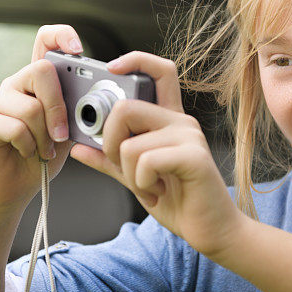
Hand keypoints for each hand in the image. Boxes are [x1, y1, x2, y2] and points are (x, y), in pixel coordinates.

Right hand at [0, 24, 80, 207]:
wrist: (16, 188)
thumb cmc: (43, 155)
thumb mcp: (68, 129)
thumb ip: (76, 109)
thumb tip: (91, 99)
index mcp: (38, 81)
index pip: (45, 40)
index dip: (61, 36)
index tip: (77, 49)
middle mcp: (16, 84)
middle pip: (41, 71)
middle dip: (58, 107)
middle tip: (61, 134)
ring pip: (31, 107)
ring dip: (44, 136)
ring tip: (43, 150)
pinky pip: (16, 128)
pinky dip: (29, 146)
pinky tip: (27, 153)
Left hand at [69, 51, 243, 257]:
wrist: (213, 231)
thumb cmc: (180, 202)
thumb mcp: (136, 178)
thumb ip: (110, 160)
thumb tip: (78, 147)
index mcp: (169, 120)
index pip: (159, 70)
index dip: (134, 60)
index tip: (110, 67)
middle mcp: (181, 121)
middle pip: (126, 107)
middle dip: (110, 142)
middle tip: (123, 165)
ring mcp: (189, 136)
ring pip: (129, 143)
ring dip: (128, 174)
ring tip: (149, 187)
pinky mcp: (194, 157)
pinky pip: (145, 162)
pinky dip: (141, 184)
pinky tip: (157, 192)